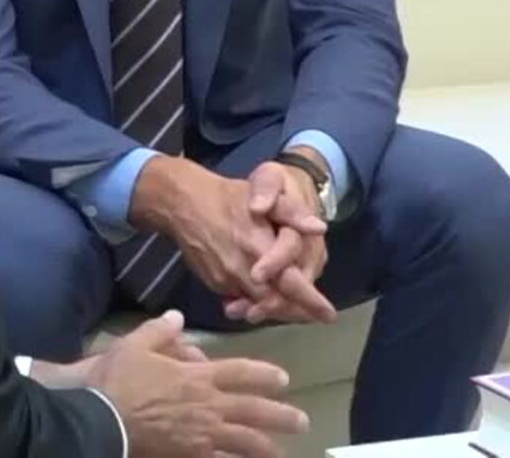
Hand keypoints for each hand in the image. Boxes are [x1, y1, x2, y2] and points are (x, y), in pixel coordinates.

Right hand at [85, 310, 309, 457]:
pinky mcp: (191, 455)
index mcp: (197, 376)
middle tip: (301, 421)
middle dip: (280, 415)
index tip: (283, 379)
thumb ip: (159, 330)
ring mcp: (202, 435)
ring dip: (265, 446)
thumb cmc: (119, 380)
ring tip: (280, 451)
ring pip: (244, 442)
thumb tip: (177, 316)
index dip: (263, 374)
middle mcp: (208, 405)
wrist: (103, 418)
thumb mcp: (134, 345)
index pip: (239, 373)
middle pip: (253, 410)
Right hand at [133, 157, 333, 324]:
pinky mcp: (213, 283)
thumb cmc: (226, 196)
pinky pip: (240, 298)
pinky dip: (255, 301)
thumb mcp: (263, 194)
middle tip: (314, 315)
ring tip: (294, 310)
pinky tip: (265, 298)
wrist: (181, 203)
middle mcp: (242, 270)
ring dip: (276, 309)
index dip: (310, 302)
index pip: (290, 284)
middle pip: (275, 303)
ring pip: (257, 304)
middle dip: (296, 312)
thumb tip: (319, 228)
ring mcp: (225, 280)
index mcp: (258, 248)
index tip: (329, 315)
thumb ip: (292, 213)